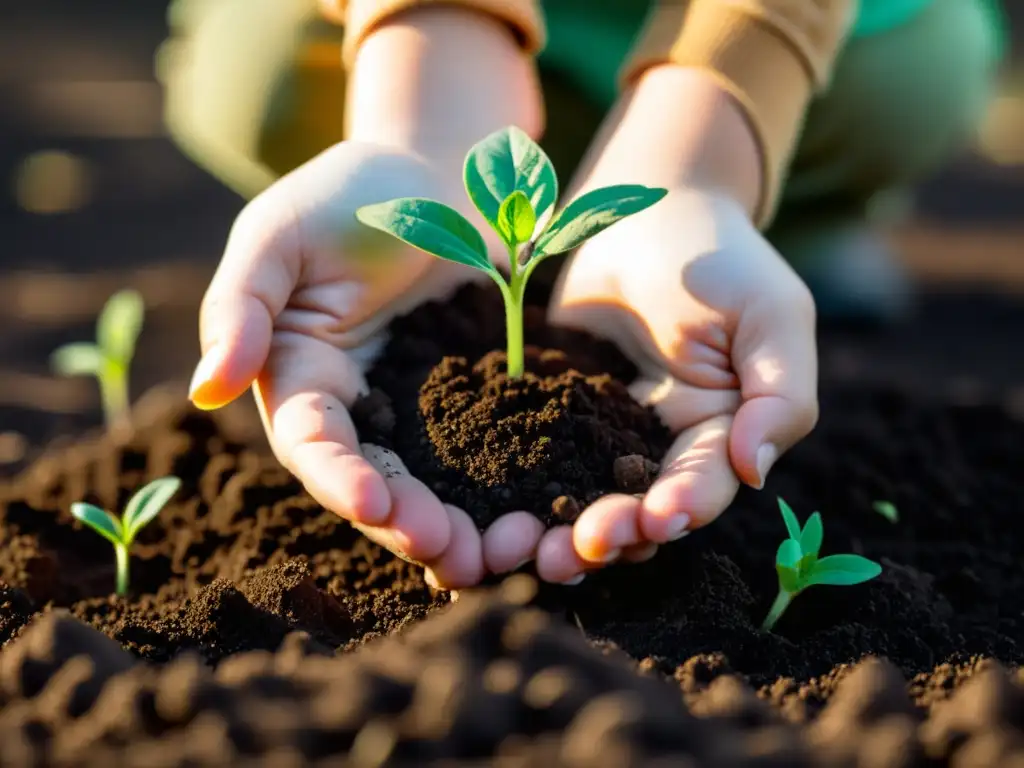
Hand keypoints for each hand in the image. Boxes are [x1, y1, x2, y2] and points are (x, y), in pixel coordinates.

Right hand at [188, 140, 554, 587]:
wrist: (439, 175)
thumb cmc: (349, 193)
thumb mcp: (280, 233)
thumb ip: (240, 306)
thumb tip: (206, 388)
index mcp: (300, 378)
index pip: (311, 443)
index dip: (339, 478)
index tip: (376, 503)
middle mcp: (357, 410)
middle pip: (375, 483)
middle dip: (409, 523)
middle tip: (455, 555)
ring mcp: (419, 412)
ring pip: (432, 485)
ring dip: (459, 526)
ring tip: (499, 555)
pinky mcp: (476, 406)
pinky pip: (490, 456)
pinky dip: (507, 490)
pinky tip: (539, 519)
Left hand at [536, 187, 818, 581]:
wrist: (643, 210)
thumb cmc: (719, 258)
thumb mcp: (770, 314)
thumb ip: (780, 394)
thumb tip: (755, 472)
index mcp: (719, 433)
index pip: (704, 485)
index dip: (684, 507)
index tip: (658, 518)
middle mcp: (660, 446)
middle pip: (639, 509)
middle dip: (616, 534)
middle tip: (581, 547)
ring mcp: (602, 434)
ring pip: (583, 496)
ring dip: (563, 527)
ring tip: (536, 550)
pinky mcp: (551, 413)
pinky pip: (534, 457)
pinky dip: (518, 487)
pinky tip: (493, 511)